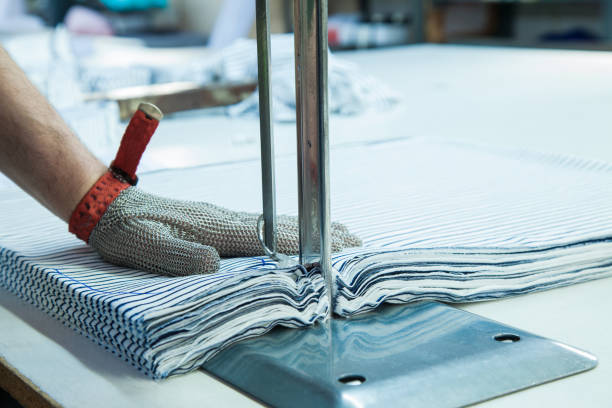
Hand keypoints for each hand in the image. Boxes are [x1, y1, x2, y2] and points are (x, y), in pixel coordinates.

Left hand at [88, 187, 361, 275]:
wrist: (111, 205)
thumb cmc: (127, 231)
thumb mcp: (145, 248)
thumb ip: (180, 256)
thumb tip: (215, 265)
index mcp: (215, 228)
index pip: (269, 237)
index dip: (303, 243)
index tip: (334, 247)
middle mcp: (226, 219)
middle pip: (282, 224)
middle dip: (319, 232)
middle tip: (354, 240)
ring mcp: (223, 216)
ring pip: (276, 222)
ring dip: (310, 228)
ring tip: (338, 232)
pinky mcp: (217, 219)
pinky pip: (263, 224)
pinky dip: (288, 228)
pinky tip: (295, 232)